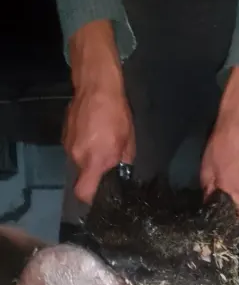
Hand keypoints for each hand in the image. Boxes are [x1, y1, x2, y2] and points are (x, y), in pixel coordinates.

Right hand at [64, 21, 134, 203]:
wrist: (96, 85)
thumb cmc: (116, 114)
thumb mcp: (128, 141)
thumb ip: (123, 163)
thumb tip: (122, 173)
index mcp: (94, 161)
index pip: (84, 193)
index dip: (90, 198)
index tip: (99, 195)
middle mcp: (78, 157)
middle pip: (83, 177)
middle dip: (94, 173)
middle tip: (107, 162)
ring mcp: (68, 145)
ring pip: (79, 162)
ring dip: (89, 158)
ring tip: (101, 142)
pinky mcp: (64, 134)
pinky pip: (75, 148)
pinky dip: (83, 146)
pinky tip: (93, 133)